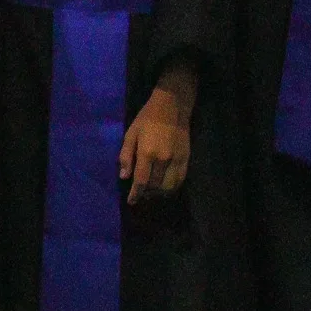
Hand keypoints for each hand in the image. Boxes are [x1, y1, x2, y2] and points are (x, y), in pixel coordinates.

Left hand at [122, 63, 194, 201]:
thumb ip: (126, 156)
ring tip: (151, 193)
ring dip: (159, 193)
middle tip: (140, 195)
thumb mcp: (130, 134)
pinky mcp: (186, 160)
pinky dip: (172, 188)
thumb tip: (124, 177)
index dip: (135, 194)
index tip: (131, 202)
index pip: (141, 180)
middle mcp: (163, 160)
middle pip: (155, 186)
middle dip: (146, 194)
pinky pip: (180, 180)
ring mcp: (177, 161)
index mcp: (147, 153)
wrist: (172, 108)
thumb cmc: (146, 119)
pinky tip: (165, 187)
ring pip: (169, 187)